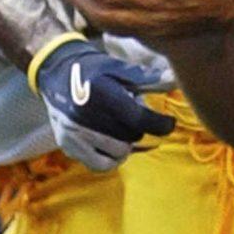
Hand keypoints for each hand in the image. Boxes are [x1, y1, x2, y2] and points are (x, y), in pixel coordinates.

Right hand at [35, 38, 174, 170]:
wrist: (57, 73)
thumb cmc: (95, 69)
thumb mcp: (120, 68)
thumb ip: (149, 78)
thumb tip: (176, 80)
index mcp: (102, 94)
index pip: (139, 119)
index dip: (161, 124)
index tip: (169, 124)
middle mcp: (85, 116)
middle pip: (131, 136)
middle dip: (139, 127)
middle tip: (132, 115)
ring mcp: (74, 133)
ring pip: (118, 153)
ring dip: (127, 143)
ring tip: (122, 128)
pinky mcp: (67, 145)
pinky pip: (98, 165)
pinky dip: (111, 158)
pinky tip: (113, 144)